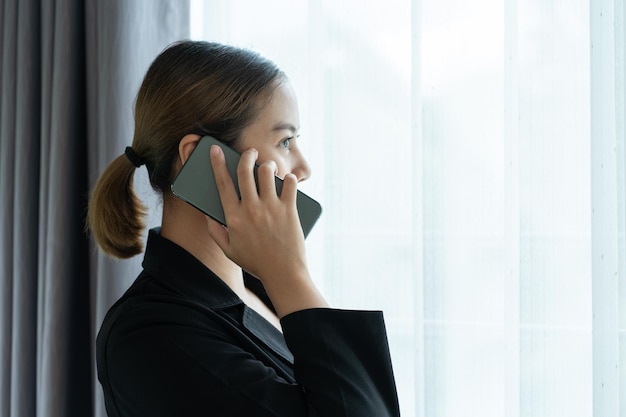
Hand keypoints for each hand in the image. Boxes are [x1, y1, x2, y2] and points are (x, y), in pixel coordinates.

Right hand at [206, 145, 325, 315]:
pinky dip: (288, 178)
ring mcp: (271, 208)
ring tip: (268, 167)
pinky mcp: (289, 210)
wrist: (283, 273)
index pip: (222, 183)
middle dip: (247, 155)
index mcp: (233, 218)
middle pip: (245, 171)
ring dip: (267, 165)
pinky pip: (289, 184)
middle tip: (250, 152)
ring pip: (267, 172)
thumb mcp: (229, 250)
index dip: (217, 163)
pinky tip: (287, 180)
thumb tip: (208, 213)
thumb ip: (215, 231)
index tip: (216, 149)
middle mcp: (251, 210)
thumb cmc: (256, 262)